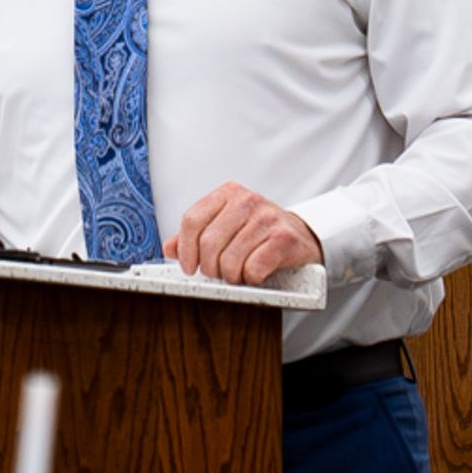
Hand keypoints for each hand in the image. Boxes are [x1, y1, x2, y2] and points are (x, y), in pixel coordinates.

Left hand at [168, 183, 322, 284]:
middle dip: (210, 267)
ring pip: (230, 260)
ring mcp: (267, 218)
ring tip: (239, 274)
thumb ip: (196, 236)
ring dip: (232, 276)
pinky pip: (253, 268)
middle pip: (208, 243)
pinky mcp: (283, 239)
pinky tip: (256, 274)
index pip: (192, 220)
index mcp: (228, 193)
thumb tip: (169, 249)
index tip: (188, 267)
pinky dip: (251, 278)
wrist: (301, 237)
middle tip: (218, 274)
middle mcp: (247, 200)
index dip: (185, 249)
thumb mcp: (226, 227)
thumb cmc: (259, 234)